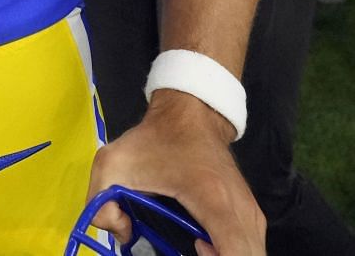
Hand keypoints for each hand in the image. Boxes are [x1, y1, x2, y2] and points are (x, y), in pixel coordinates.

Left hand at [88, 93, 264, 255]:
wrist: (191, 114)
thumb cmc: (154, 140)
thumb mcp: (112, 164)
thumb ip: (102, 205)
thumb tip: (123, 234)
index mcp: (214, 201)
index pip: (237, 255)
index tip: (194, 249)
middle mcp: (243, 212)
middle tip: (191, 251)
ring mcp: (253, 215)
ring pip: (253, 254)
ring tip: (196, 248)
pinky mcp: (253, 215)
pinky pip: (250, 248)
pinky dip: (233, 253)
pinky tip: (206, 245)